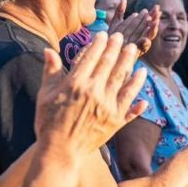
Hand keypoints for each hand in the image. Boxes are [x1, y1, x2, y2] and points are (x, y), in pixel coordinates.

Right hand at [34, 33, 147, 156]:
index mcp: (75, 84)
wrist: (60, 152)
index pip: (90, 57)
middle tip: (121, 37)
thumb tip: (48, 50)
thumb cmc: (48, 123)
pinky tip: (142, 76)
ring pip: (121, 78)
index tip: (104, 34)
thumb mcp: (44, 95)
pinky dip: (137, 88)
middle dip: (115, 47)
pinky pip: (130, 101)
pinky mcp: (116, 120)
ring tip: (133, 49)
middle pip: (108, 64)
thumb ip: (50, 71)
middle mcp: (93, 92)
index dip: (98, 44)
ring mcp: (107, 106)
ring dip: (128, 61)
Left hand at [109, 4, 159, 55]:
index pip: (147, 21)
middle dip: (154, 19)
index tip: (156, 7)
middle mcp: (139, 38)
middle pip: (149, 28)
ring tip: (156, 22)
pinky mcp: (133, 53)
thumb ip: (120, 12)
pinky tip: (146, 40)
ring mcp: (137, 45)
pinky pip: (140, 50)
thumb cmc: (112, 38)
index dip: (152, 14)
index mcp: (138, 31)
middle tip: (158, 10)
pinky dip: (144, 45)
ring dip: (152, 30)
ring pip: (148, 37)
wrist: (106, 52)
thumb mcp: (115, 23)